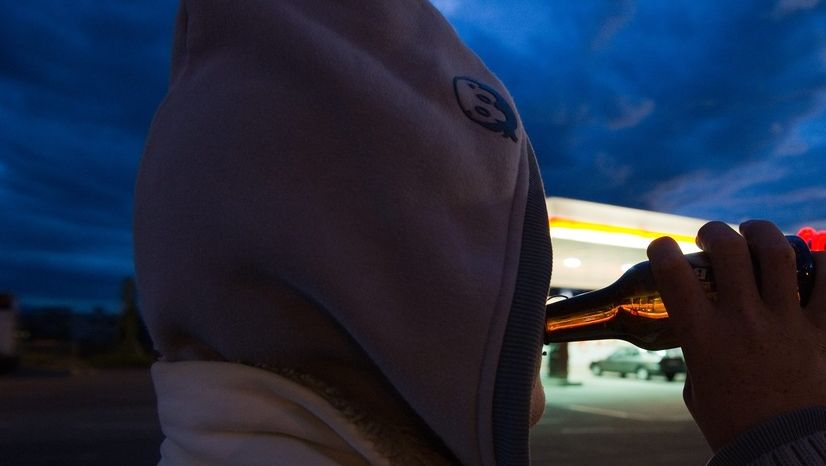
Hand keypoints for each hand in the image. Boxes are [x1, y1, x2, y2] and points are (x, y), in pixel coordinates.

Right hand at [647, 220, 825, 451]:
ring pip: (777, 252)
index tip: (661, 246)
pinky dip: (822, 261)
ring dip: (762, 232)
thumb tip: (701, 341)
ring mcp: (785, 322)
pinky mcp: (821, 330)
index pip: (674, 274)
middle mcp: (743, 320)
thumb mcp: (698, 388)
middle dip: (715, 231)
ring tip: (754, 233)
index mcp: (703, 336)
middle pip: (729, 249)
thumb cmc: (733, 425)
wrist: (784, 450)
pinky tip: (811, 257)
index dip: (662, 249)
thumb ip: (699, 355)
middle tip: (711, 237)